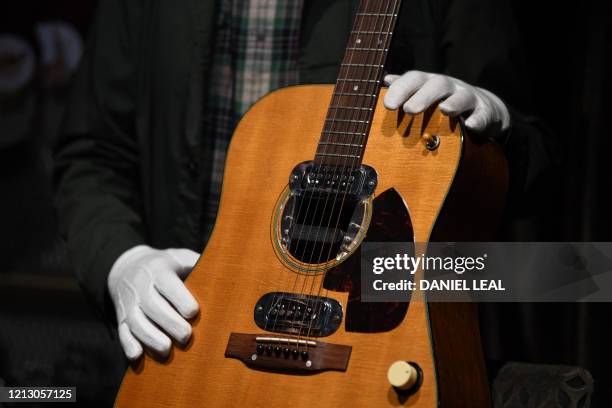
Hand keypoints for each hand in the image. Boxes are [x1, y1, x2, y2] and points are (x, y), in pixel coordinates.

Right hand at [108, 245, 199, 359]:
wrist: (128, 267)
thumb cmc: (165, 265)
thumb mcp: (180, 257)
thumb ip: (197, 263)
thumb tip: (226, 270)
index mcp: (159, 270)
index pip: (167, 284)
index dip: (180, 299)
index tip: (193, 312)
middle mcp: (141, 286)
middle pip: (152, 305)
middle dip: (169, 322)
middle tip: (186, 336)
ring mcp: (130, 303)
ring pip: (136, 321)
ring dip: (150, 337)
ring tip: (166, 350)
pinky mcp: (121, 317)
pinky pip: (122, 331)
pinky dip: (128, 344)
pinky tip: (138, 355)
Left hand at [384, 70, 509, 132]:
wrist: (483, 108)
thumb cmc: (444, 101)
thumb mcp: (425, 92)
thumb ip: (406, 88)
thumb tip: (386, 80)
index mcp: (429, 83)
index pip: (414, 79)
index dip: (401, 89)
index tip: (388, 105)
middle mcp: (448, 86)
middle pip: (437, 85)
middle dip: (423, 96)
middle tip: (410, 110)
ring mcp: (468, 97)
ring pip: (462, 96)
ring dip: (453, 103)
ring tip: (445, 111)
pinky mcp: (484, 112)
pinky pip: (482, 114)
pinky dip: (477, 119)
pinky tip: (471, 126)